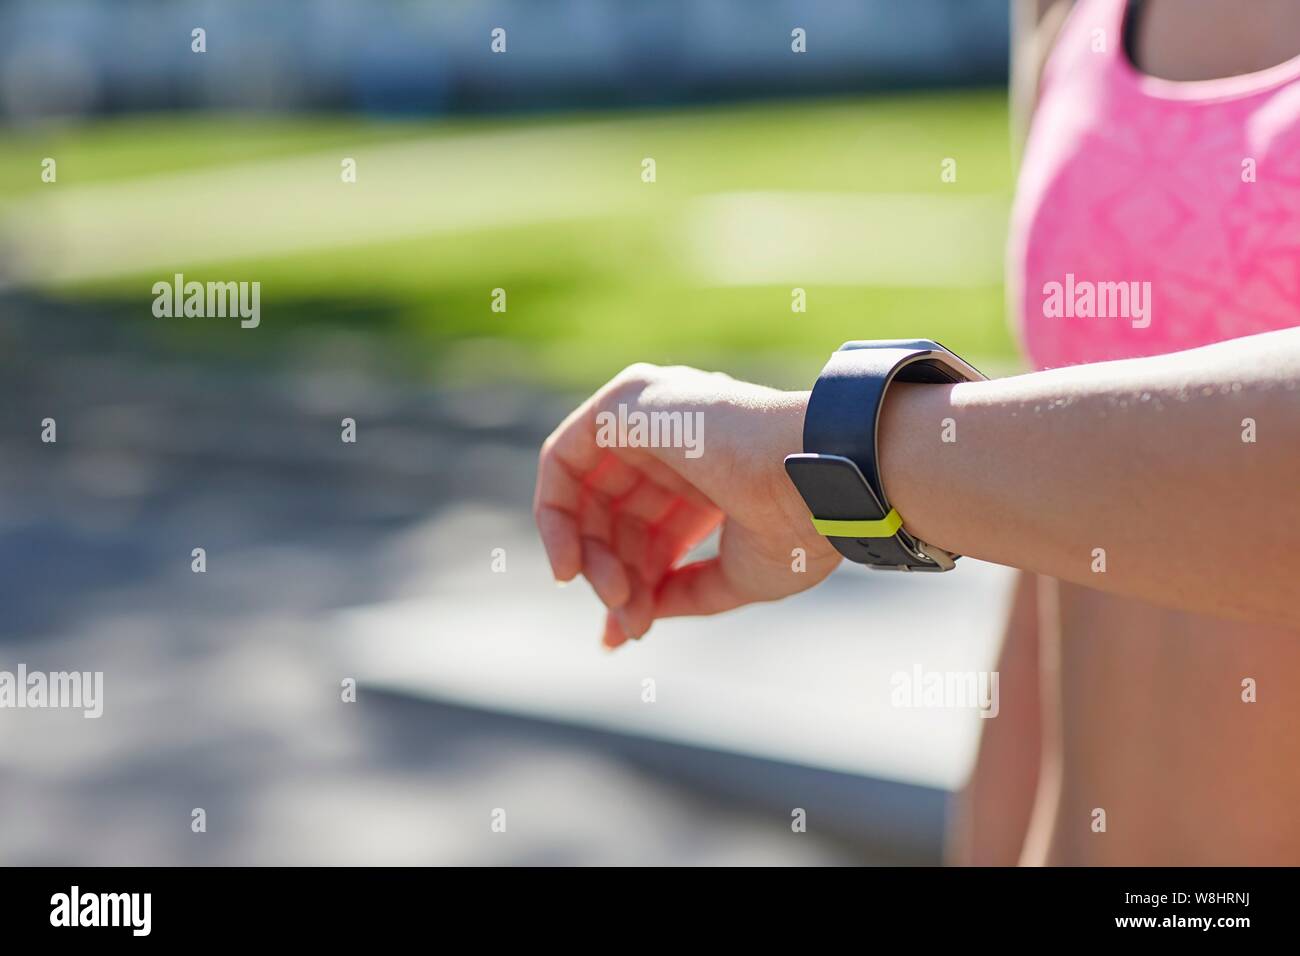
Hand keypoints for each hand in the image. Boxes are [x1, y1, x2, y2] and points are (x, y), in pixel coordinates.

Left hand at [534, 363, 841, 647]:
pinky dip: (554, 515)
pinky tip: (570, 564)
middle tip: (627, 623)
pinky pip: (561, 459)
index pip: (648, 531)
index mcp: (710, 474)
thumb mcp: (737, 576)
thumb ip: (685, 592)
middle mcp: (676, 440)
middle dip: (615, 577)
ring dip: (594, 560)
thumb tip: (634, 621)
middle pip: (615, 519)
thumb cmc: (800, 525)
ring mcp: (652, 415)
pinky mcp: (627, 401)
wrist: (820, 482)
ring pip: (588, 497)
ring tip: (621, 601)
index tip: (626, 634)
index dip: (633, 584)